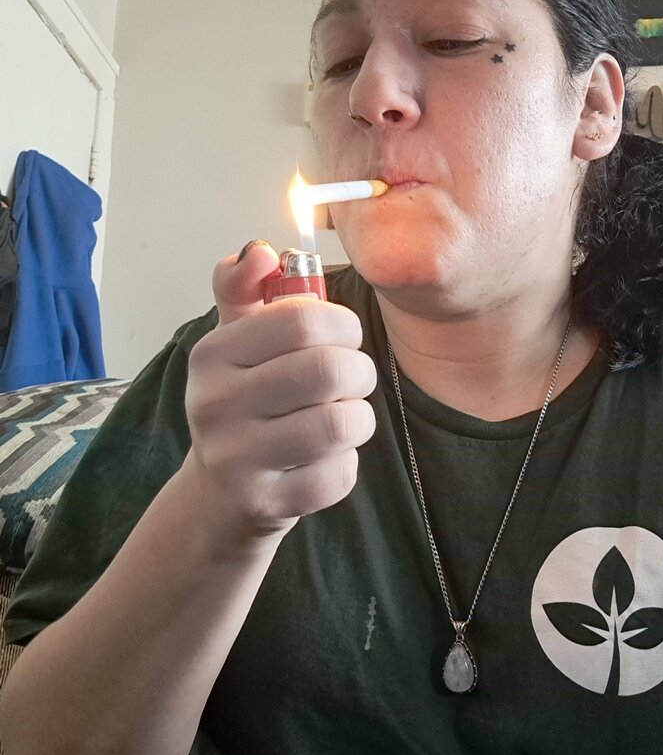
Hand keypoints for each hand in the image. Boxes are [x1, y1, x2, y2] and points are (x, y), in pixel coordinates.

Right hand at [183, 242, 376, 541]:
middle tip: (352, 379)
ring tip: (343, 417)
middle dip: (359, 371)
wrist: (219, 497)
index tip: (343, 336)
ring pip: (341, 424)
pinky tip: (326, 459)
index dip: (342, 324)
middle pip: (329, 370)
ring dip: (358, 419)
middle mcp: (215, 404)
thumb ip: (246, 287)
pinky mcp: (264, 504)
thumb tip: (259, 250)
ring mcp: (236, 459)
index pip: (302, 320)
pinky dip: (345, 465)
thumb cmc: (242, 404)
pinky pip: (338, 475)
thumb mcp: (235, 340)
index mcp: (212, 354)